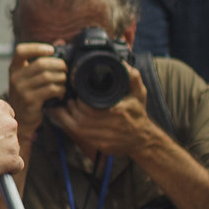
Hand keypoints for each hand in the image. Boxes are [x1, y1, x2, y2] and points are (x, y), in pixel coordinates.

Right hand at [4, 43, 64, 148]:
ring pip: (48, 77)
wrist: (20, 119)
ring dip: (61, 79)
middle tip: (65, 70)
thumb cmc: (29, 94)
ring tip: (64, 82)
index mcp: (14, 69)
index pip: (21, 51)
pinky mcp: (30, 100)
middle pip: (41, 64)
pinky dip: (60, 90)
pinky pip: (50, 90)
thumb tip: (60, 41)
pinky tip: (61, 93)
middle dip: (58, 65)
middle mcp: (15, 78)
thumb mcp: (30, 77)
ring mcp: (21, 89)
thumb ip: (43, 60)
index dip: (37, 47)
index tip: (51, 50)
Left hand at [46, 65, 162, 163]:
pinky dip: (72, 128)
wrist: (143, 138)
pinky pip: (81, 137)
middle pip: (82, 120)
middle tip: (68, 100)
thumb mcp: (139, 93)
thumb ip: (132, 77)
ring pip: (79, 130)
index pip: (92, 109)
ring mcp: (106, 138)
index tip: (76, 95)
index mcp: (119, 112)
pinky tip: (68, 119)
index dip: (80, 102)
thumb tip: (122, 63)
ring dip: (67, 119)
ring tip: (65, 108)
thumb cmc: (138, 113)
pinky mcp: (102, 146)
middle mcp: (112, 127)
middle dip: (71, 109)